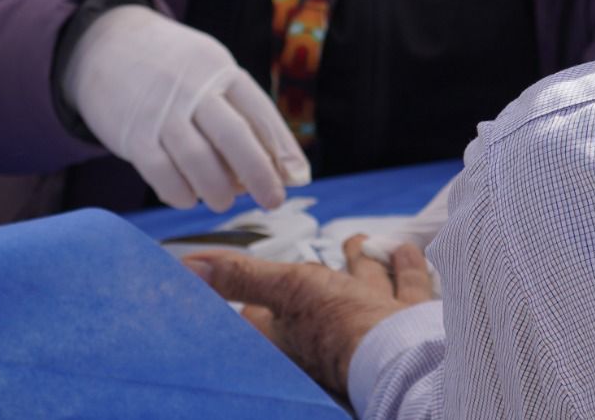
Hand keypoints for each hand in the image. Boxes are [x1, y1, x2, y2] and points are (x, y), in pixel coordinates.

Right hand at [63, 5, 310, 210]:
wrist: (108, 45)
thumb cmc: (176, 70)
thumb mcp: (213, 72)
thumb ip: (246, 114)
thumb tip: (288, 169)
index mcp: (221, 71)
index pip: (259, 111)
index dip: (283, 147)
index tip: (298, 177)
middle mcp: (194, 89)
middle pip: (234, 136)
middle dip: (258, 174)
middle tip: (273, 201)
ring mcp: (162, 112)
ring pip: (198, 159)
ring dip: (217, 190)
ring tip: (223, 202)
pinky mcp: (134, 135)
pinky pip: (161, 173)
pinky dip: (180, 193)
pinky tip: (189, 197)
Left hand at [185, 235, 435, 394]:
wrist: (405, 353)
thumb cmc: (339, 327)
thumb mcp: (288, 290)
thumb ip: (242, 277)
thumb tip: (186, 266)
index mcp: (292, 334)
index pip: (260, 318)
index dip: (252, 301)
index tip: (244, 294)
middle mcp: (328, 333)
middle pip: (317, 298)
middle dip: (323, 269)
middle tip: (313, 251)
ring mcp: (368, 325)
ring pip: (364, 286)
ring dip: (365, 262)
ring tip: (364, 241)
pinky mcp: (404, 320)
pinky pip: (405, 289)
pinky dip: (406, 266)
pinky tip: (408, 249)